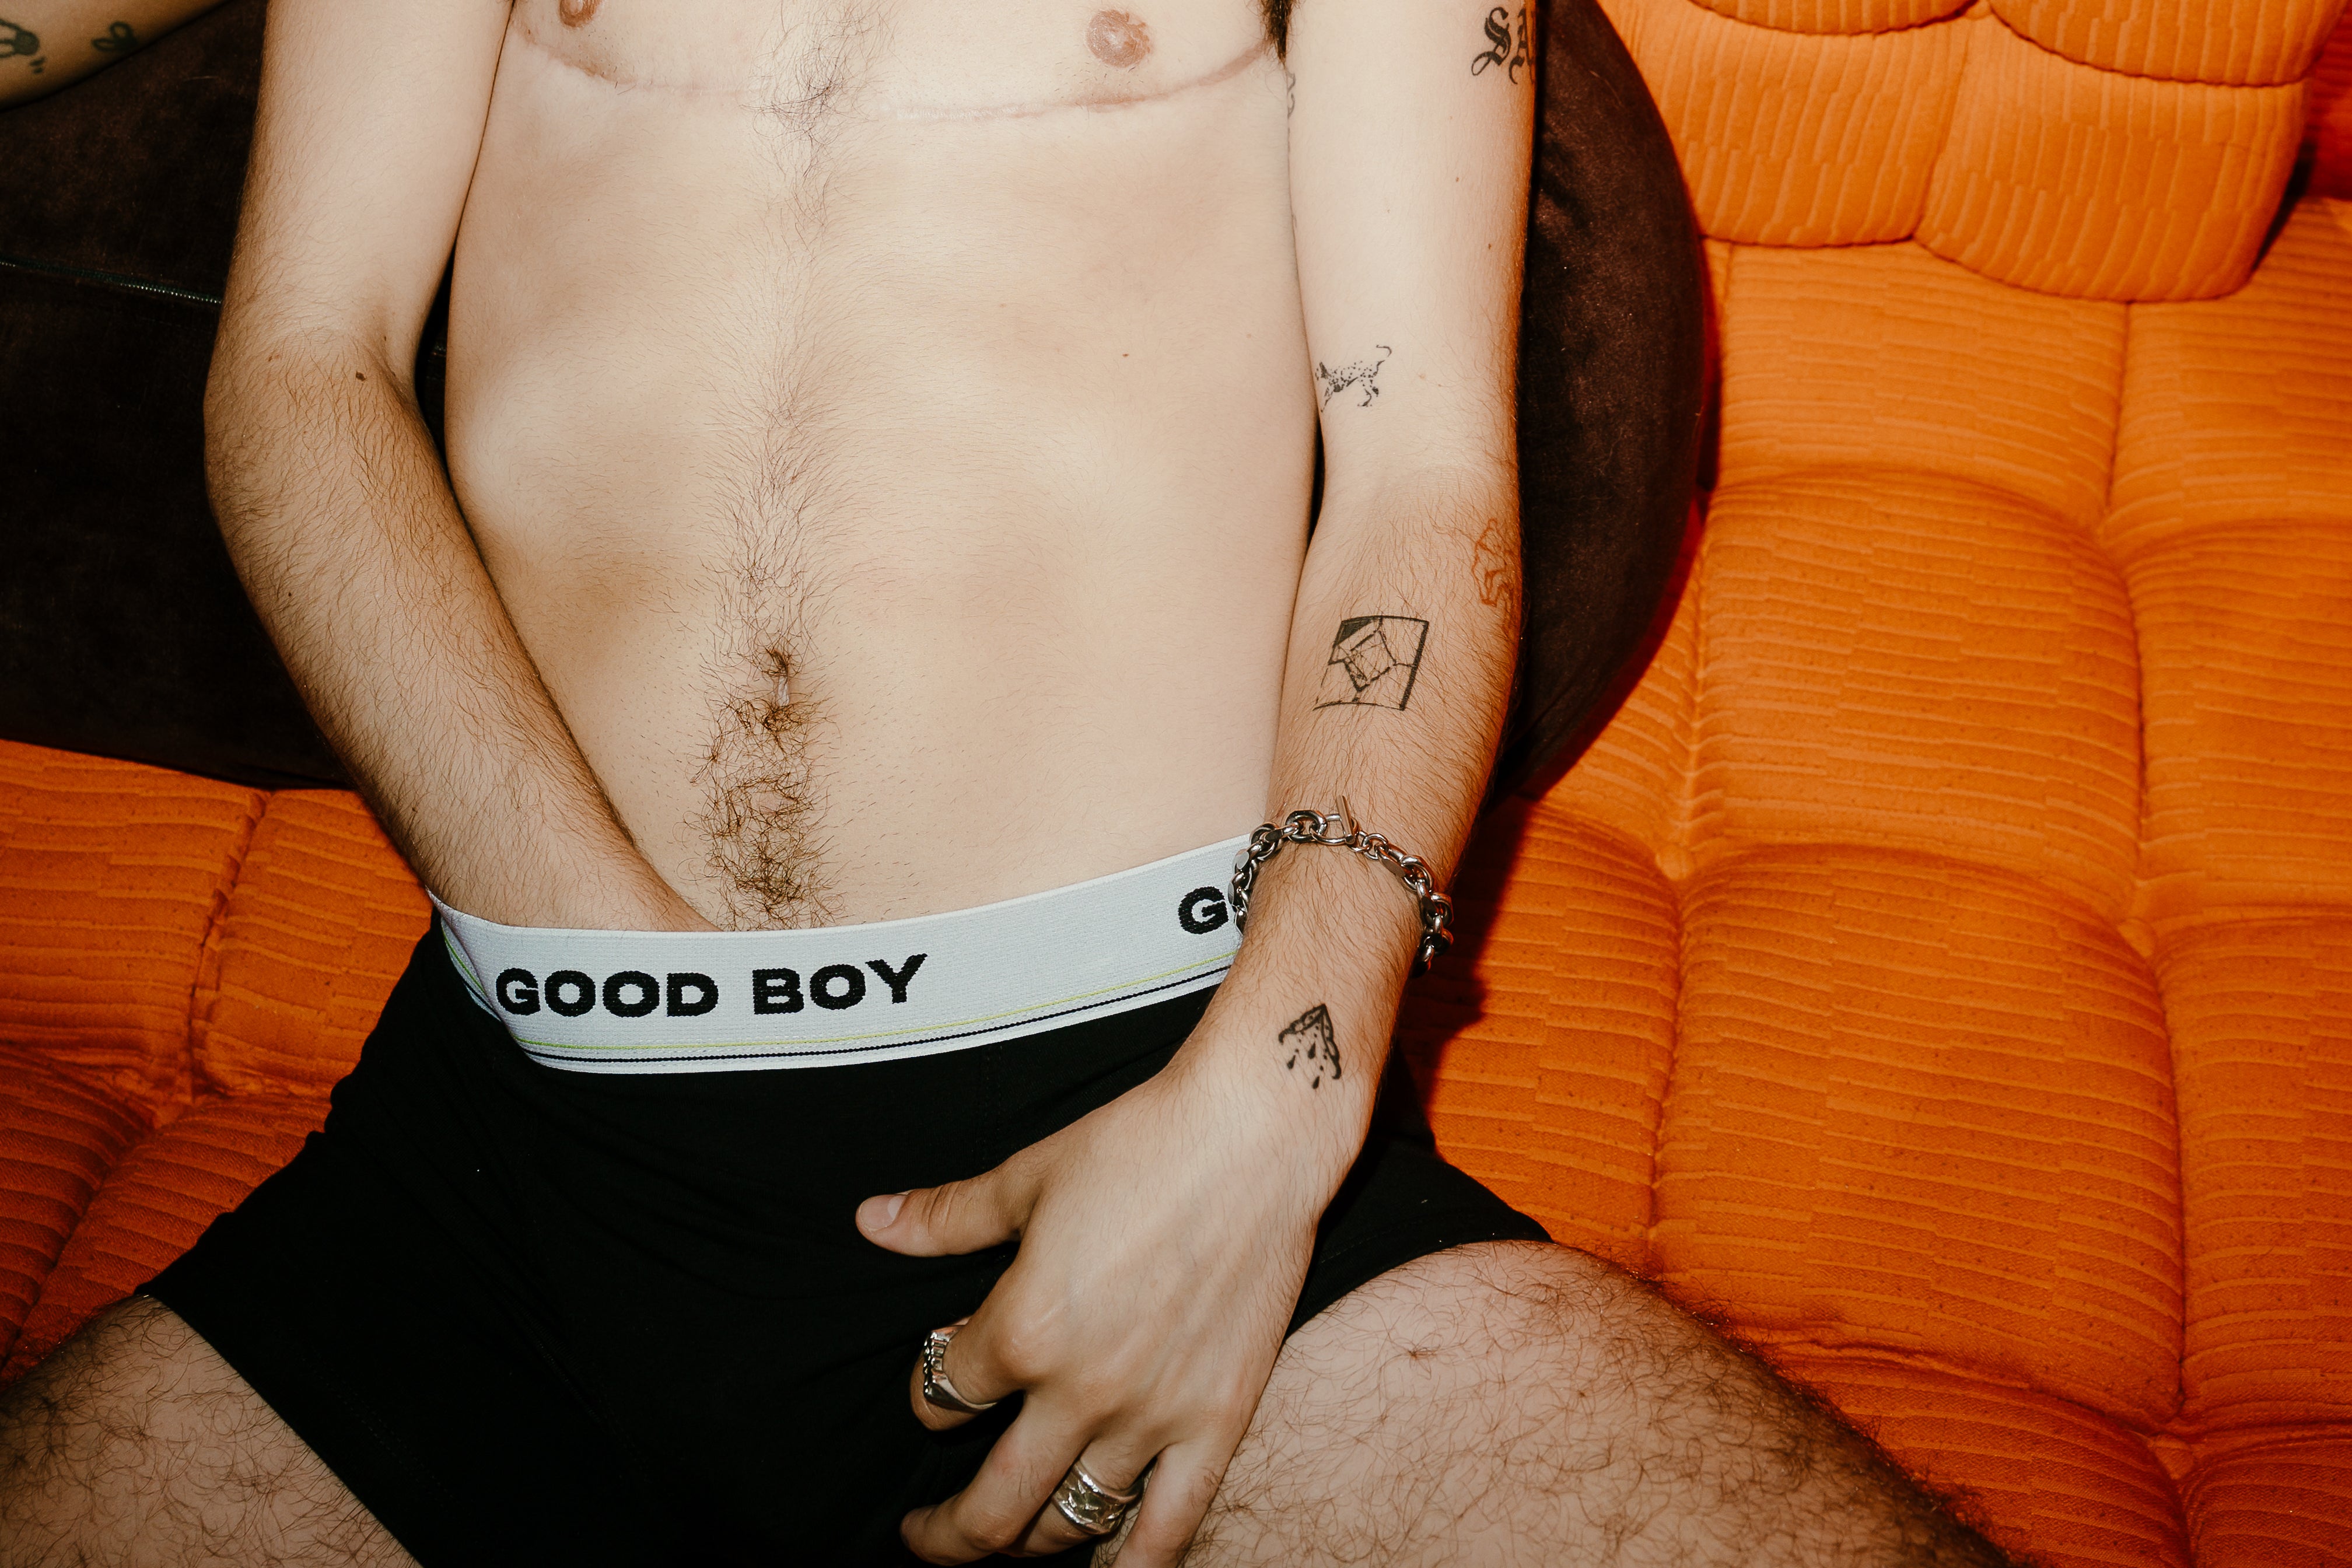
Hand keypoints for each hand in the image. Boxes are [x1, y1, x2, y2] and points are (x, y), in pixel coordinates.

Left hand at [856, 1048, 1334, 1562]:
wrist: (1255, 1135)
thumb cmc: (1140, 1145)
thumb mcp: (1027, 1177)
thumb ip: (947, 1218)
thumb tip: (872, 1222)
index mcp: (1023, 1330)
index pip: (944, 1395)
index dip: (928, 1389)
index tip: (940, 1374)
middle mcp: (1081, 1392)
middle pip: (990, 1508)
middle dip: (942, 1534)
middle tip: (920, 1532)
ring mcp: (1152, 1418)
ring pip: (1068, 1525)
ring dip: (1025, 1542)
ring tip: (1008, 1536)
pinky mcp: (1216, 1422)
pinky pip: (1168, 1533)